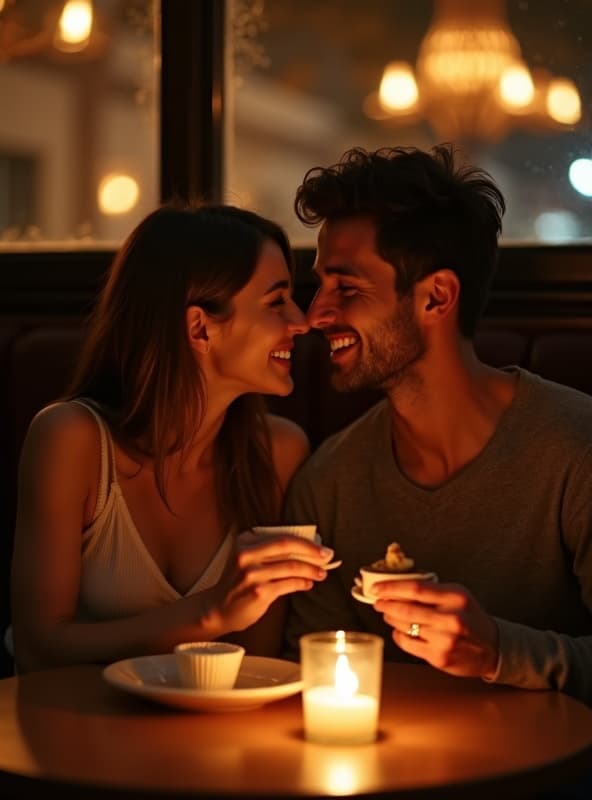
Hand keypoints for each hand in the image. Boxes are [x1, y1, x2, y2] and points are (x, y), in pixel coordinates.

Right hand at [204, 531, 332, 634]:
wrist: (217, 608)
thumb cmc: (238, 582)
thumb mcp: (247, 559)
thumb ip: (269, 551)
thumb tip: (307, 549)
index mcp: (244, 541)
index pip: (281, 537)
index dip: (305, 542)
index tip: (320, 547)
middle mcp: (246, 555)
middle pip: (287, 546)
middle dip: (312, 551)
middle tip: (327, 556)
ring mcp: (252, 574)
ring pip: (291, 567)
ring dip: (311, 570)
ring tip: (321, 573)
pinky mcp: (259, 592)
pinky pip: (288, 584)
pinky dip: (302, 583)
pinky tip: (308, 584)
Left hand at [373, 580, 498, 678]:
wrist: (493, 648)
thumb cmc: (471, 617)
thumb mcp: (458, 595)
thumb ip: (432, 590)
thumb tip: (398, 585)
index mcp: (455, 597)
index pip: (416, 589)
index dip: (392, 588)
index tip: (378, 588)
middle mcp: (451, 618)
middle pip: (406, 609)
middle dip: (386, 604)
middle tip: (378, 602)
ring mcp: (445, 640)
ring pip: (405, 626)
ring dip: (391, 619)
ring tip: (388, 614)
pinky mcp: (439, 657)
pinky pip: (408, 644)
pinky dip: (399, 635)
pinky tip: (399, 631)